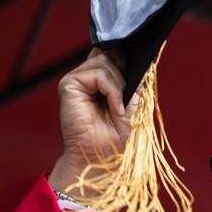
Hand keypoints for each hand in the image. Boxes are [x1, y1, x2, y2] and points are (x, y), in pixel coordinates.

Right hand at [48, 48, 132, 194]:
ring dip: (119, 85)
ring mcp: (77, 80)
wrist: (101, 157)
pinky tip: (114, 108)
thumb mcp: (133, 105)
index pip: (112, 54)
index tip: (140, 67)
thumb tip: (142, 65)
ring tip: (119, 108)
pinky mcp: (69, 85)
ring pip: (105, 61)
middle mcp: (87, 77)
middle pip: (110, 53)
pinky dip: (112, 90)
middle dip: (124, 73)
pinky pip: (98, 74)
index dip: (126, 58)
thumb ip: (134, 84)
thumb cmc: (115, 137)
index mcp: (100, 81)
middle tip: (125, 100)